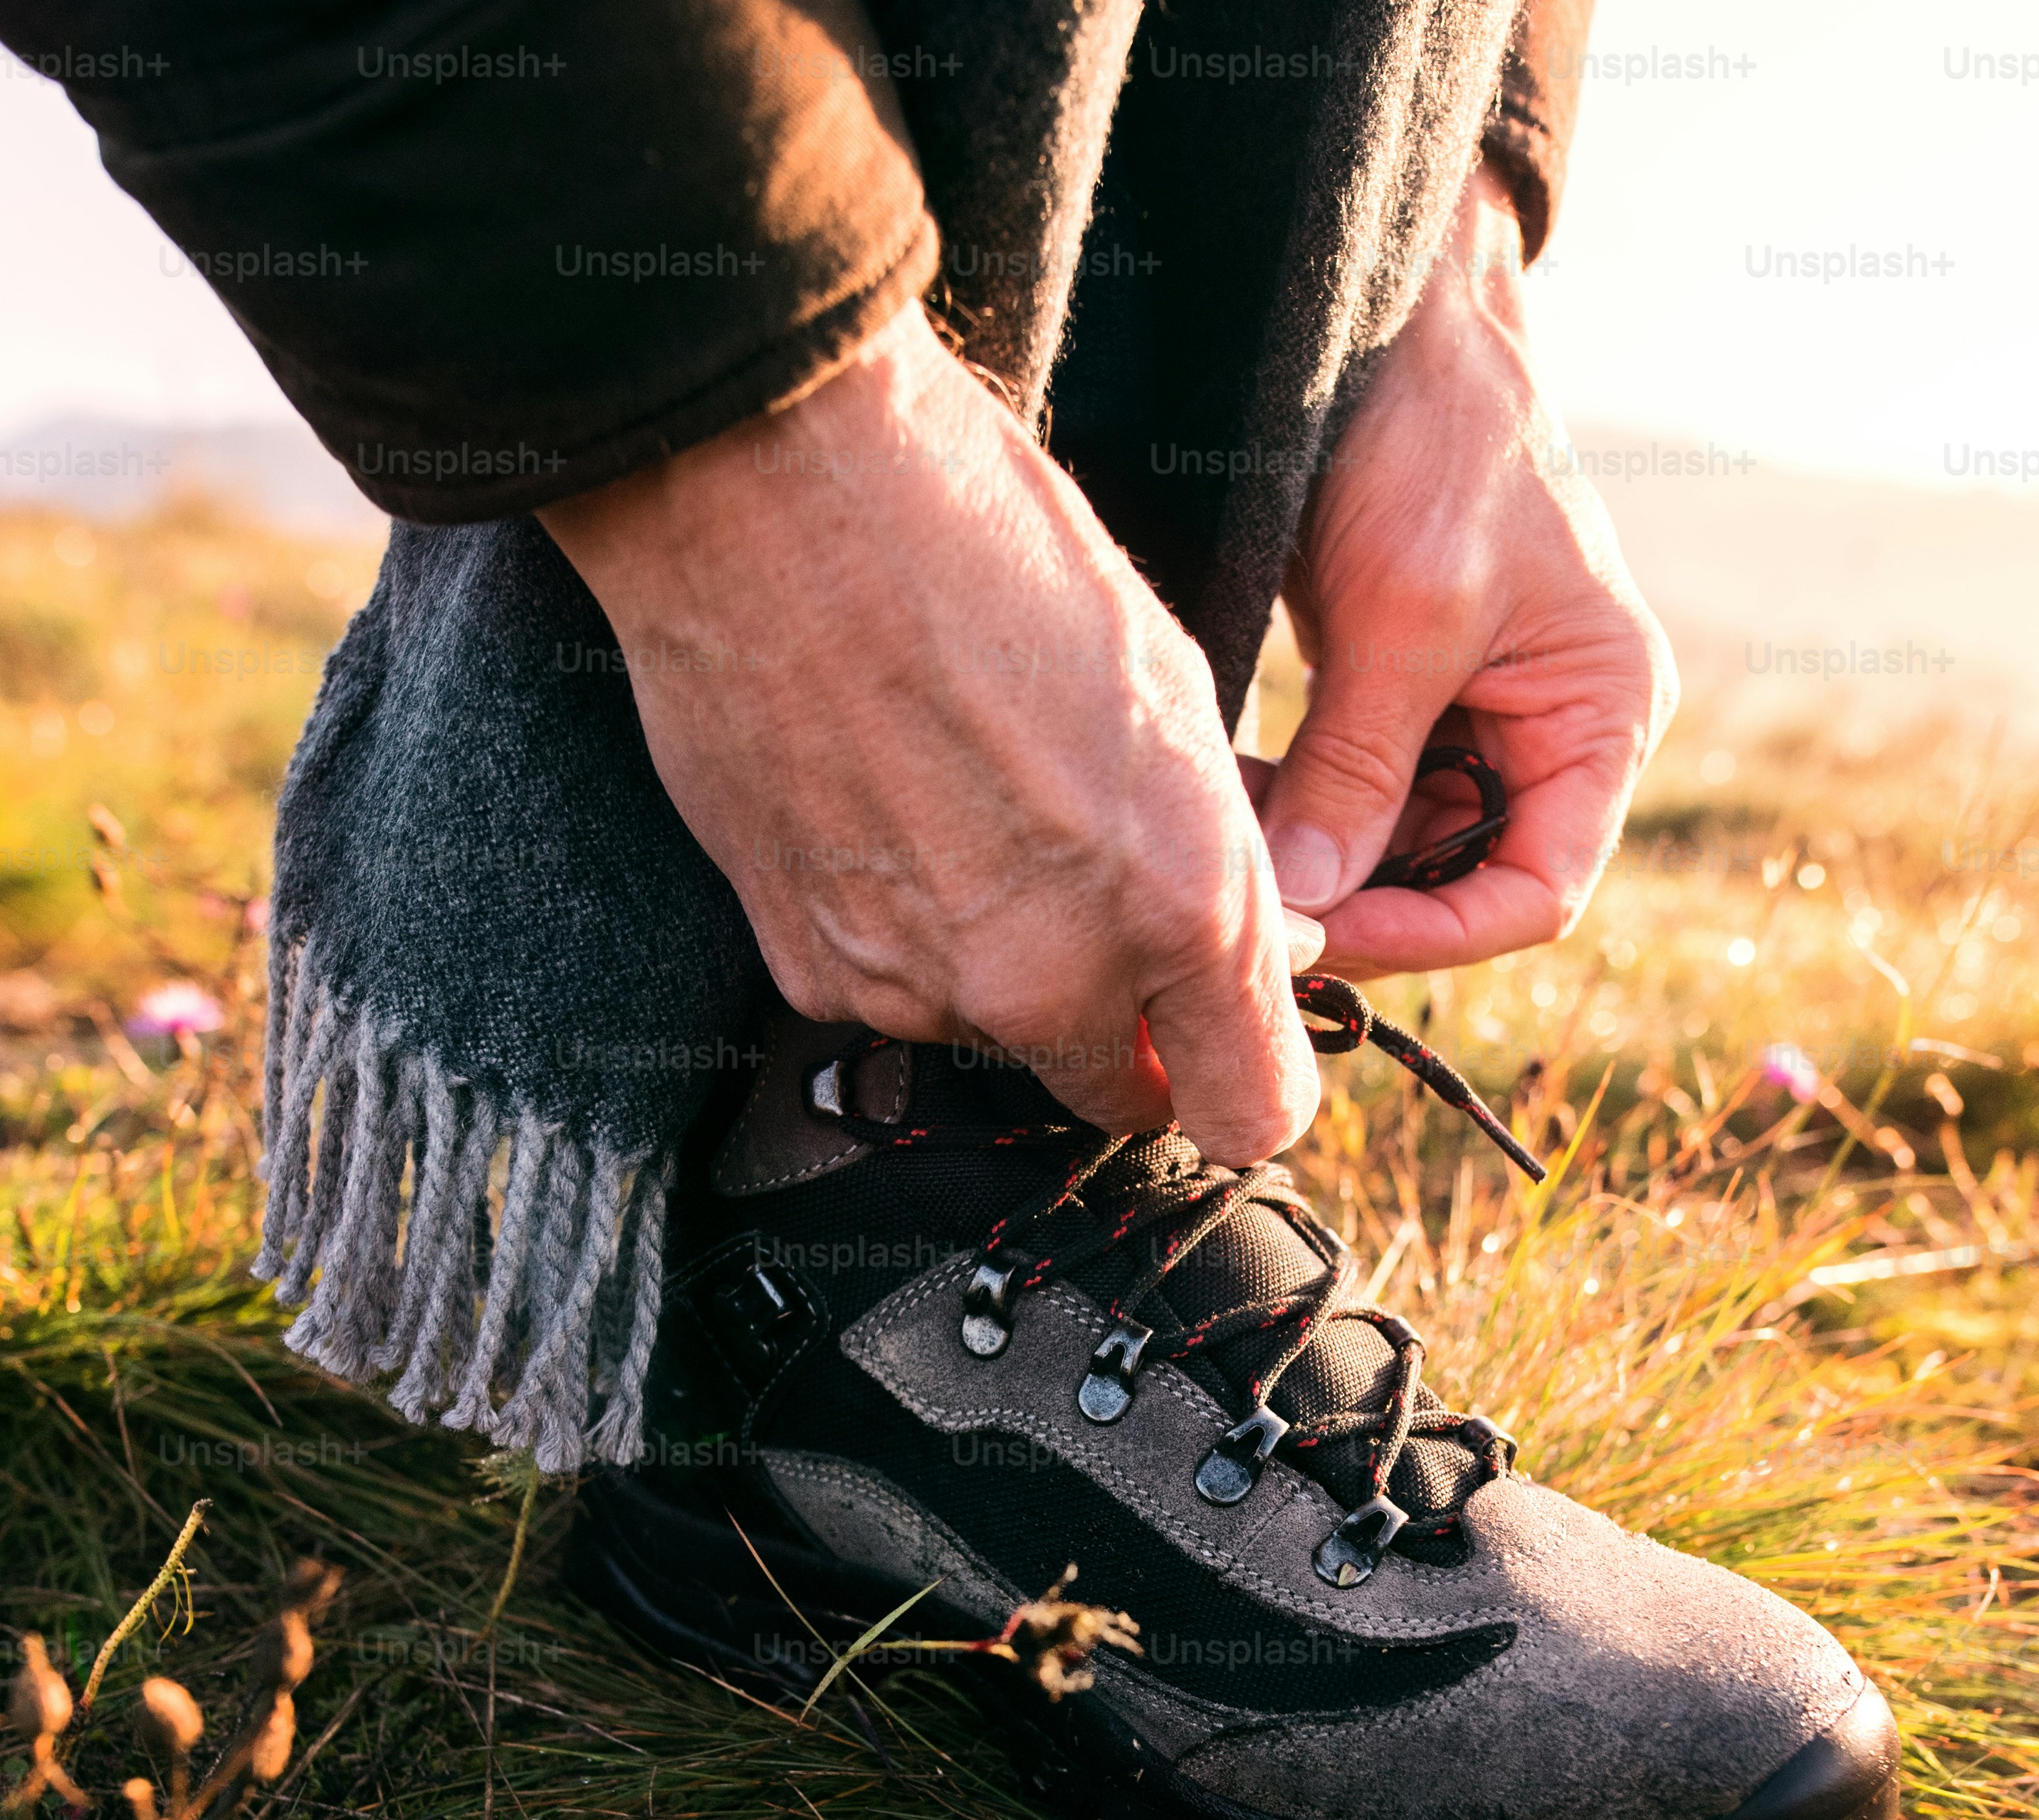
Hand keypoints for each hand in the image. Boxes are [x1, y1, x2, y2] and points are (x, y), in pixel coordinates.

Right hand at [537, 307, 1320, 1162]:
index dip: (1248, 1079)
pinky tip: (884, 808)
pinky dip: (899, 932)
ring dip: (1002, 965)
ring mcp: (917, 985)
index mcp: (1178, 904)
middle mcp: (1050, 978)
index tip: (1228, 1040)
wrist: (781, 489)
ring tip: (967, 806)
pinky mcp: (807, 968)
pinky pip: (887, 991)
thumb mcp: (1173, 690)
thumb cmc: (991, 548)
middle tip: (1101, 910)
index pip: (1251, 1112)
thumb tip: (1257, 940)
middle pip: (1116, 1094)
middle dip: (1128, 1032)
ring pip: (994, 1033)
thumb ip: (1216, 854)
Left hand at [1266, 163, 1678, 974]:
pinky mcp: (1404, 695)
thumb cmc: (1437, 440)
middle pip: (1461, 880)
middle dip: (1362, 899)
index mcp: (1604, 719)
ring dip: (1316, 858)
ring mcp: (1478, 717)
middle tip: (1254, 911)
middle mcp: (1554, 734)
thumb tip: (1305, 904)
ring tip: (1228, 844)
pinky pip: (1354, 791)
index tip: (1328, 937)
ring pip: (1396, 846)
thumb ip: (1361, 765)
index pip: (1538, 892)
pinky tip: (1230, 800)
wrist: (1392, 320)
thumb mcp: (1405, 612)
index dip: (1437, 934)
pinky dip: (1295, 807)